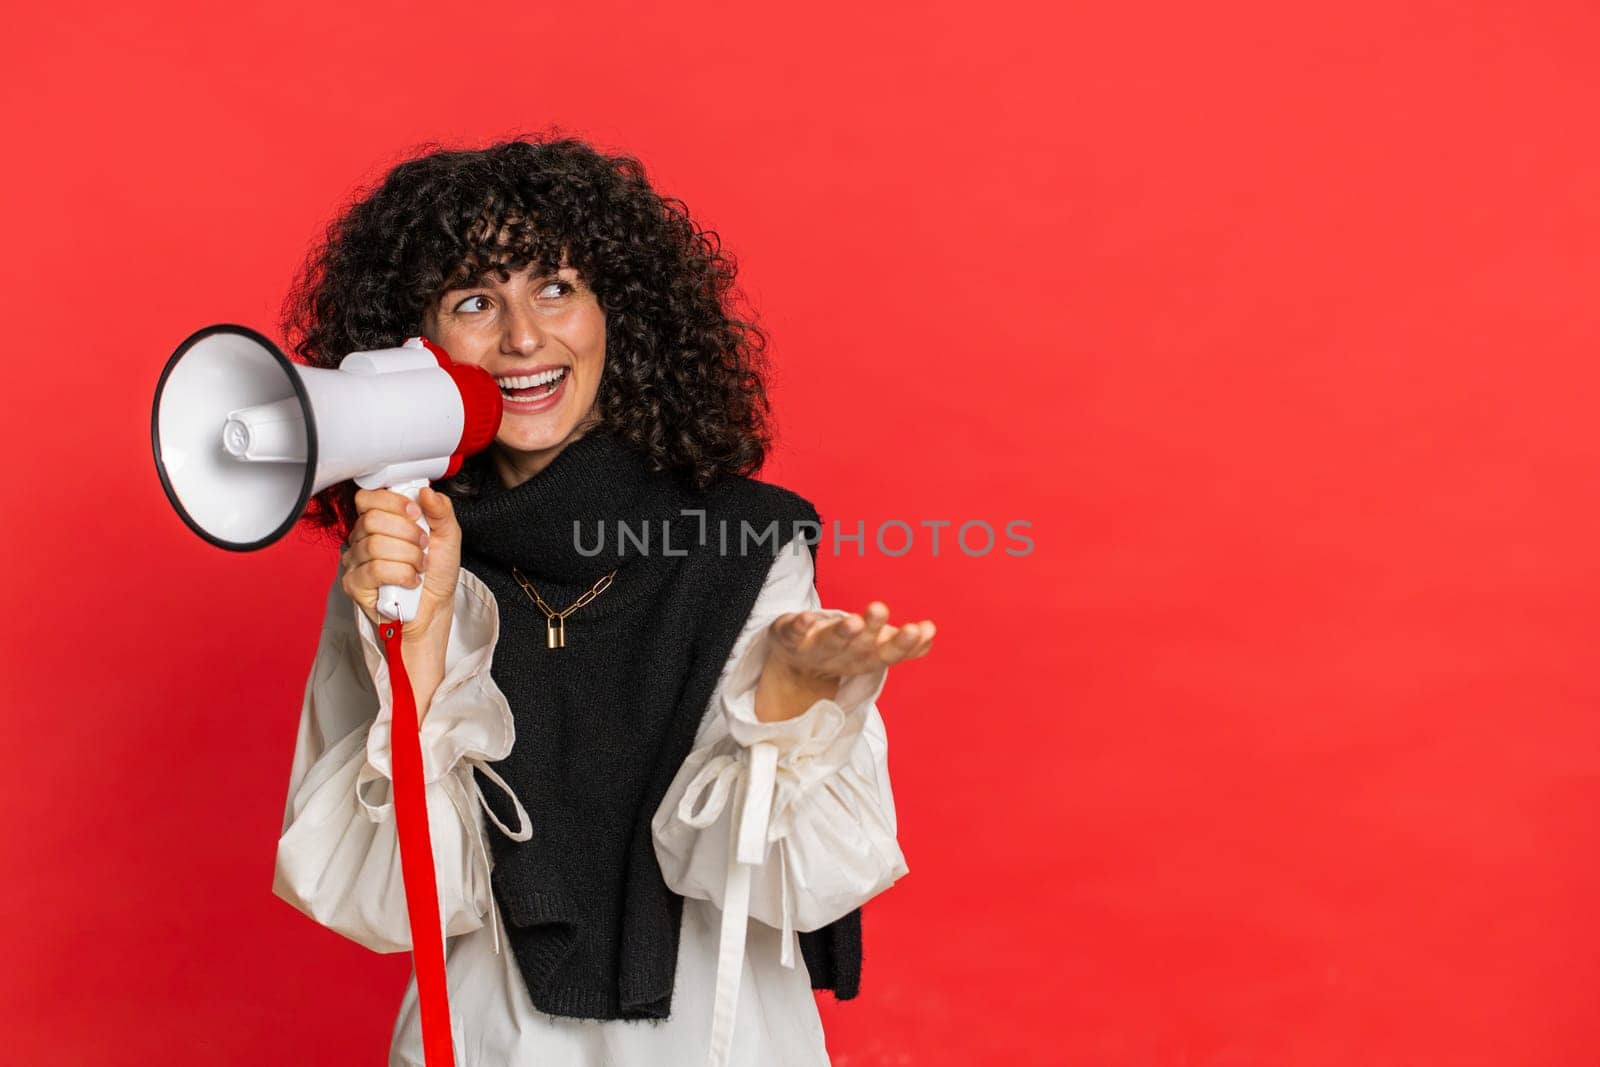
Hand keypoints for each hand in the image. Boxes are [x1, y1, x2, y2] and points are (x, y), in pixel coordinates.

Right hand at [339, 485, 460, 648]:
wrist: (435, 608)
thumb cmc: (436, 573)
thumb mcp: (448, 536)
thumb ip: (441, 510)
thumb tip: (427, 492)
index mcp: (381, 521)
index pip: (368, 498)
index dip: (393, 502)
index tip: (416, 514)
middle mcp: (363, 538)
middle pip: (371, 520)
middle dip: (407, 533)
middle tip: (423, 546)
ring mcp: (356, 561)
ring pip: (375, 546)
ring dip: (409, 557)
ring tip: (420, 566)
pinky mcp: (354, 584)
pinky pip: (374, 570)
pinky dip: (402, 574)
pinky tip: (411, 580)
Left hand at [764, 601, 935, 689]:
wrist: (794, 670)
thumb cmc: (841, 651)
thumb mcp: (872, 650)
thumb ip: (901, 644)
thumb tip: (930, 634)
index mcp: (863, 660)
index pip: (886, 654)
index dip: (904, 645)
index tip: (921, 628)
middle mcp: (840, 658)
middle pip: (859, 647)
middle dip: (872, 631)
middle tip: (882, 610)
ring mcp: (813, 650)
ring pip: (830, 642)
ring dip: (842, 632)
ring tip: (854, 619)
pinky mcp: (787, 638)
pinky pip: (792, 633)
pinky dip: (798, 626)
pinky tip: (806, 617)